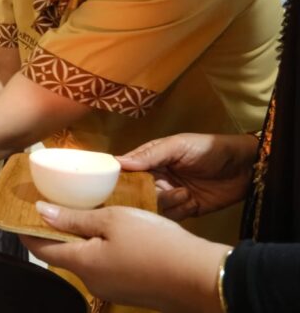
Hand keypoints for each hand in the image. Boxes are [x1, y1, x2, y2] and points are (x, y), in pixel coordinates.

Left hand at [20, 202, 229, 312]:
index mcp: (82, 264)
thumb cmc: (155, 243)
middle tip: (56, 206)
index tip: (20, 215)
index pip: (41, 249)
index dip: (28, 231)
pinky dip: (102, 249)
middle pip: (64, 254)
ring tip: (85, 213)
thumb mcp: (113, 220)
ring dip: (82, 239)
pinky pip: (107, 267)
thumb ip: (75, 218)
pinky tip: (113, 233)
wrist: (201, 277)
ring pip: (87, 260)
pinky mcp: (131, 290)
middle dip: (57, 232)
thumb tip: (41, 212)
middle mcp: (92, 281)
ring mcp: (113, 289)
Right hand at [118, 133, 257, 219]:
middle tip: (164, 189)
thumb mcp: (178, 145)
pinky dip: (181, 211)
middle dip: (150, 194)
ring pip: (154, 208)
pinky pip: (171, 217)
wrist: (245, 167)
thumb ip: (150, 154)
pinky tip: (193, 202)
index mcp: (151, 160)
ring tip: (186, 193)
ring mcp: (170, 195)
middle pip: (138, 194)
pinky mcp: (185, 210)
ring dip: (169, 203)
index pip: (127, 172)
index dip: (121, 180)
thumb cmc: (209, 149)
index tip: (120, 187)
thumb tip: (118, 162)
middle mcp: (156, 179)